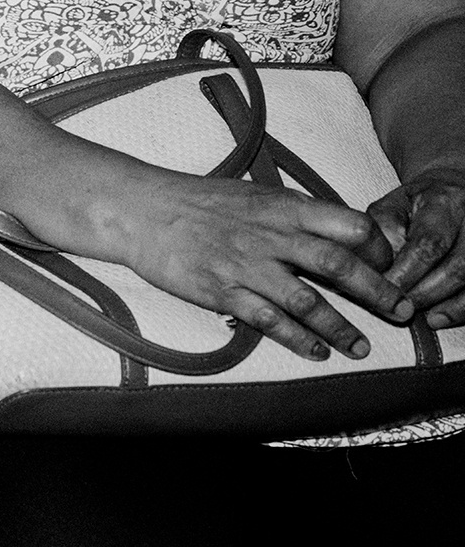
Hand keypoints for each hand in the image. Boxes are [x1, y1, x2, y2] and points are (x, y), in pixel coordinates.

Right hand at [114, 171, 402, 361]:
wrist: (145, 211)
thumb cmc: (201, 202)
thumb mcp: (257, 195)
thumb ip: (297, 214)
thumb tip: (335, 230)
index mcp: (286, 208)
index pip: (350, 225)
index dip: (379, 248)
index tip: (391, 266)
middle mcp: (273, 237)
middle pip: (340, 265)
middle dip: (377, 292)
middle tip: (401, 312)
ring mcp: (248, 266)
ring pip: (307, 301)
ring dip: (340, 327)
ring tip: (360, 347)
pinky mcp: (222, 292)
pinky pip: (268, 320)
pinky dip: (296, 339)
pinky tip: (314, 351)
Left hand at [370, 173, 464, 324]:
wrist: (455, 192)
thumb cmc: (418, 204)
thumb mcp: (392, 207)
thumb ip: (383, 233)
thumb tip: (382, 267)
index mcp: (445, 202)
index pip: (428, 244)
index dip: (406, 274)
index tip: (384, 291)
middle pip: (457, 267)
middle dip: (424, 294)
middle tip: (399, 307)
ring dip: (446, 306)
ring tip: (421, 316)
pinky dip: (461, 309)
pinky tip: (441, 317)